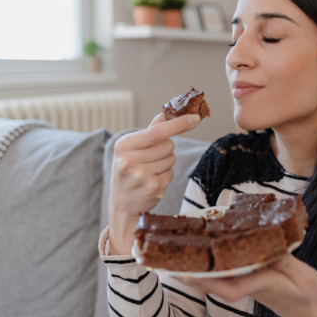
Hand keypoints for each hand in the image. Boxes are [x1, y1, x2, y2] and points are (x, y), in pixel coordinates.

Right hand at [108, 112, 200, 254]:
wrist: (121, 204)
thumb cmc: (128, 171)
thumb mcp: (132, 149)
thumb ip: (151, 130)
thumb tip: (167, 112)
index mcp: (124, 145)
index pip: (157, 131)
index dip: (178, 124)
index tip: (195, 118)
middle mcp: (129, 160)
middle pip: (168, 145)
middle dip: (166, 150)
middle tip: (150, 160)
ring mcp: (140, 175)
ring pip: (172, 159)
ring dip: (166, 164)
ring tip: (149, 172)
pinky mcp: (152, 188)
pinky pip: (171, 174)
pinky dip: (166, 177)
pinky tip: (152, 182)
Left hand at [178, 255, 316, 316]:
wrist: (312, 315)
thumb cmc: (310, 297)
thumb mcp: (305, 278)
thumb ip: (288, 263)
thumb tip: (273, 249)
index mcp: (263, 285)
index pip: (232, 287)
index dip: (211, 280)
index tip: (191, 275)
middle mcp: (250, 285)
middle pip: (216, 282)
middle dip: (193, 273)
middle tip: (167, 263)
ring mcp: (248, 284)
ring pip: (218, 278)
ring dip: (198, 268)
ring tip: (176, 255)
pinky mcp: (250, 280)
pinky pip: (226, 274)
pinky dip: (212, 264)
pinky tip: (203, 253)